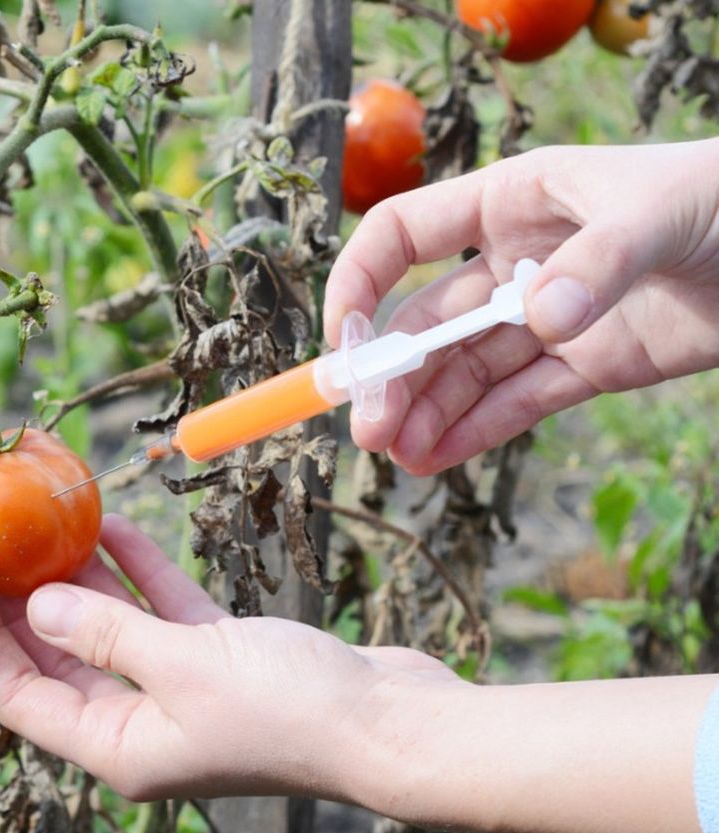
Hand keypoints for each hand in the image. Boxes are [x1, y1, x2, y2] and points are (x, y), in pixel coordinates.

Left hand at [0, 513, 459, 801]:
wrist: (393, 723)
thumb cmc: (292, 712)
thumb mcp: (183, 668)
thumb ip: (106, 633)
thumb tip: (36, 607)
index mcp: (118, 748)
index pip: (21, 694)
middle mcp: (143, 725)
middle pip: (60, 656)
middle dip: (21, 601)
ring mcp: (184, 691)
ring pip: (113, 627)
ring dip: (79, 577)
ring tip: (42, 522)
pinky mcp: (223, 660)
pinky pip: (164, 612)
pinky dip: (141, 573)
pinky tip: (115, 527)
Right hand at [324, 139, 718, 474]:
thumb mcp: (658, 212)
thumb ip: (596, 261)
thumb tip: (539, 318)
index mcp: (511, 202)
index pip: (402, 237)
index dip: (361, 285)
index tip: (345, 343)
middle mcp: (515, 261)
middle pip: (429, 323)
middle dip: (393, 376)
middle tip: (369, 429)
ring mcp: (548, 318)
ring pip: (466, 371)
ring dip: (426, 414)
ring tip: (397, 458)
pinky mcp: (586, 365)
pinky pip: (518, 401)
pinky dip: (476, 431)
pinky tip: (436, 460)